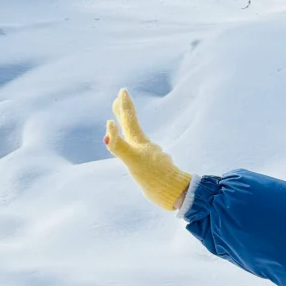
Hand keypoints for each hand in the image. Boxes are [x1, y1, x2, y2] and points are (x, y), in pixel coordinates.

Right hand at [105, 89, 191, 210]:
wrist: (176, 194)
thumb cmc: (154, 178)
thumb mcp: (133, 162)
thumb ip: (119, 145)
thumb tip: (109, 125)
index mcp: (140, 143)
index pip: (130, 120)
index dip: (124, 106)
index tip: (122, 91)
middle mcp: (145, 147)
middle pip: (133, 126)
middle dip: (125, 111)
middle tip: (120, 97)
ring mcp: (151, 157)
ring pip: (138, 138)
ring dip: (130, 128)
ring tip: (124, 123)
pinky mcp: (155, 169)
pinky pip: (143, 153)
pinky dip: (137, 147)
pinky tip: (139, 151)